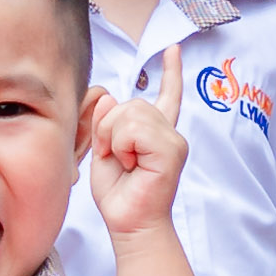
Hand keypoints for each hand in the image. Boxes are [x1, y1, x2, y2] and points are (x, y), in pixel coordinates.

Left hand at [80, 82, 188, 238]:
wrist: (129, 224)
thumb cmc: (119, 195)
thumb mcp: (102, 151)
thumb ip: (104, 123)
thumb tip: (111, 97)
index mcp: (156, 132)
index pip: (167, 95)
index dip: (171, 71)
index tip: (173, 50)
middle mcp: (169, 132)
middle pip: (130, 103)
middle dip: (108, 128)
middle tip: (114, 156)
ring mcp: (173, 140)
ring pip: (131, 113)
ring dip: (114, 138)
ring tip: (124, 162)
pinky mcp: (172, 150)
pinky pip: (135, 130)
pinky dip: (122, 146)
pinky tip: (132, 165)